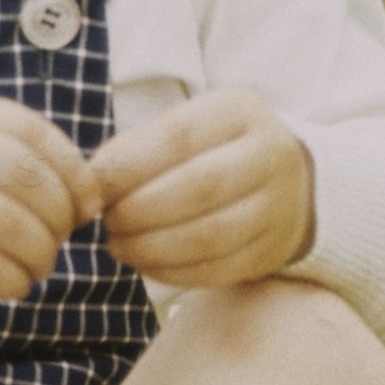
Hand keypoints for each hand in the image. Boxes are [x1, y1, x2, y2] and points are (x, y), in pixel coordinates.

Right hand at [0, 90, 91, 302]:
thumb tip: (80, 188)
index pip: (31, 131)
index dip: (72, 169)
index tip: (87, 202)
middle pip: (27, 177)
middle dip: (59, 215)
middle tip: (61, 237)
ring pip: (10, 224)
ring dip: (40, 253)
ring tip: (40, 266)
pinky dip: (12, 281)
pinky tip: (15, 285)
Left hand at [88, 89, 314, 291]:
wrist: (292, 184)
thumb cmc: (215, 150)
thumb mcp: (189, 127)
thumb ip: (142, 146)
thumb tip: (92, 179)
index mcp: (240, 112)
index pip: (179, 137)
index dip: (129, 164)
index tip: (92, 184)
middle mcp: (270, 156)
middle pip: (199, 187)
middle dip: (140, 209)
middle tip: (106, 220)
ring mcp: (279, 207)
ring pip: (210, 235)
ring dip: (152, 246)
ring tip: (118, 245)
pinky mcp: (273, 251)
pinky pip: (219, 269)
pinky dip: (173, 272)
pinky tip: (144, 264)